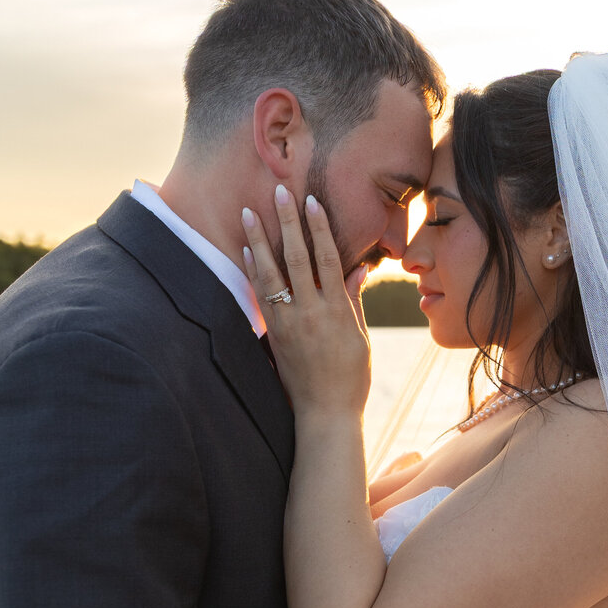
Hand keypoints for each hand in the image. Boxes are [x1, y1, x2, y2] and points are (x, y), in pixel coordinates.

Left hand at [241, 185, 370, 417]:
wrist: (324, 414)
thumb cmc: (350, 378)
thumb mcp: (360, 336)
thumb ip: (354, 299)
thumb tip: (359, 266)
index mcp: (337, 311)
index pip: (327, 259)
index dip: (319, 228)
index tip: (311, 202)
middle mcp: (309, 313)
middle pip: (295, 258)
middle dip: (286, 222)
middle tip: (277, 192)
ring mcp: (287, 324)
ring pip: (270, 274)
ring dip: (259, 240)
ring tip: (249, 213)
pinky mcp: (273, 335)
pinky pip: (260, 295)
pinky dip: (253, 270)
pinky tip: (247, 250)